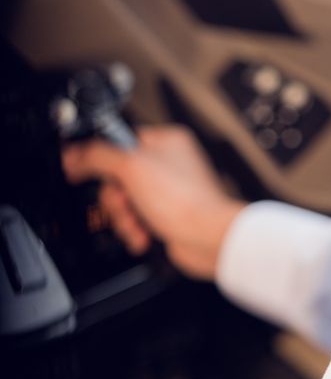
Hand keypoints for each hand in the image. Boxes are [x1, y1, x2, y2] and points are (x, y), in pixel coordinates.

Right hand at [62, 125, 246, 279]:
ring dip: (124, 218)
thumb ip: (99, 156)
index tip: (81, 170)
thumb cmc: (184, 200)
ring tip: (137, 224)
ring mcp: (167, 190)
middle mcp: (168, 163)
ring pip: (123, 201)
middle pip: (117, 176)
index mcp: (165, 141)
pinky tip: (144, 235)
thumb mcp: (131, 167)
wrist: (206, 237)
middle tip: (126, 202)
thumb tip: (75, 153)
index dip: (99, 159)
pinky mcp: (165, 214)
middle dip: (115, 198)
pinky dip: (135, 230)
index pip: (118, 142)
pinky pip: (135, 220)